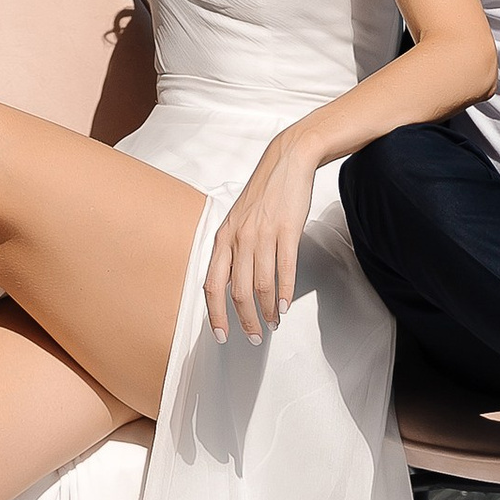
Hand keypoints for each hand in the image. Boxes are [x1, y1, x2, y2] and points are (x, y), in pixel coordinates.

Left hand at [203, 131, 317, 343]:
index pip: (212, 285)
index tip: (221, 335)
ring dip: (267, 310)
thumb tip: (230, 287)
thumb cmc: (263, 194)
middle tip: (254, 337)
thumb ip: (232, 251)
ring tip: (273, 322)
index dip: (215, 314)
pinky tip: (285, 306)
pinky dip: (284, 293)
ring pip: (261, 285)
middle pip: (237, 292)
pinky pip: (284, 269)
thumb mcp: (237, 221)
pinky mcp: (287, 230)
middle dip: (245, 320)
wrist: (287, 162)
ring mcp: (263, 234)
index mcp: (223, 238)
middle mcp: (239, 238)